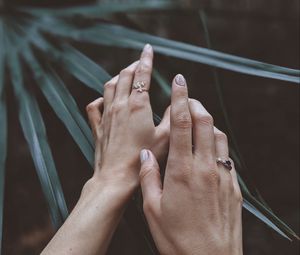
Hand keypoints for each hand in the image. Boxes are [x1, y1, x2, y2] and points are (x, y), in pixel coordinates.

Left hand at [42, 45, 170, 254]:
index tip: (148, 48)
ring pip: (109, 87)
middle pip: (124, 76)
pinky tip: (104, 100)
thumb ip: (174, 117)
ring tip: (125, 75)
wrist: (116, 178)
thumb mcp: (166, 138)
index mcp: (137, 105)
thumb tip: (179, 103)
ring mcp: (106, 116)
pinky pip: (94, 107)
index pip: (142, 74)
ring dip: (117, 77)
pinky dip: (100, 99)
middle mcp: (119, 106)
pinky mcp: (98, 127)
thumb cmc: (143, 158)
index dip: (146, 59)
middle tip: (140, 61)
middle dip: (133, 65)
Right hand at [139, 74, 242, 254]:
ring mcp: (222, 176)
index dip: (180, 99)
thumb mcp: (153, 209)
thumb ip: (148, 177)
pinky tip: (208, 148)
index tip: (180, 81)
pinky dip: (217, 143)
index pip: (182, 124)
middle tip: (186, 97)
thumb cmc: (177, 238)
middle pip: (204, 123)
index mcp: (182, 171)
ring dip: (208, 121)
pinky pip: (226, 155)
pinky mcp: (233, 187)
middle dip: (195, 104)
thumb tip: (146, 155)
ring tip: (196, 119)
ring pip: (219, 136)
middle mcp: (205, 168)